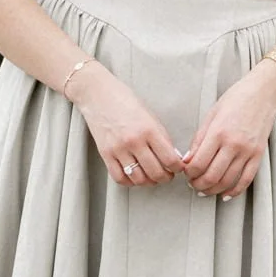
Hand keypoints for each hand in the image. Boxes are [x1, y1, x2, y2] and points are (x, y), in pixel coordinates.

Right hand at [66, 63, 181, 186]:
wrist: (97, 94)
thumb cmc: (125, 100)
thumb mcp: (149, 115)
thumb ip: (161, 136)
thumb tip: (173, 156)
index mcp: (149, 129)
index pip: (170, 159)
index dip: (178, 168)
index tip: (178, 168)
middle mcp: (134, 141)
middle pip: (156, 173)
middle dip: (166, 177)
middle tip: (168, 175)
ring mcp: (118, 149)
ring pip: (139, 179)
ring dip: (149, 182)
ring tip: (152, 177)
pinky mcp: (105, 154)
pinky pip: (120, 177)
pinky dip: (130, 182)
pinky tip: (135, 176)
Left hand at [181, 64, 275, 198]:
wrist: (263, 93)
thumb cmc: (235, 99)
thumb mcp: (211, 115)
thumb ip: (199, 139)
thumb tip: (187, 161)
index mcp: (218, 133)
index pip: (198, 163)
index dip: (189, 174)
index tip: (186, 173)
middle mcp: (233, 144)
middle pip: (211, 176)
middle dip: (198, 185)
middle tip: (193, 184)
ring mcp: (247, 151)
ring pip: (227, 181)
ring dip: (213, 190)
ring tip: (205, 190)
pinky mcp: (258, 155)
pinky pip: (246, 180)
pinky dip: (234, 191)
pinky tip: (225, 194)